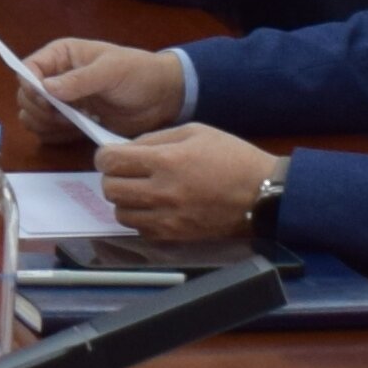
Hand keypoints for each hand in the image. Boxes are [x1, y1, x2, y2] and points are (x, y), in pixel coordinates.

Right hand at [15, 35, 191, 135]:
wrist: (162, 98)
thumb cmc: (138, 73)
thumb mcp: (111, 70)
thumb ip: (80, 79)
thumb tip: (46, 89)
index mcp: (61, 56)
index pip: (27, 70)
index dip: (30, 87)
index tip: (47, 102)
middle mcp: (56, 77)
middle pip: (25, 96)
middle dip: (39, 110)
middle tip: (65, 117)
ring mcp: (62, 102)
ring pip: (32, 116)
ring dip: (45, 124)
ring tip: (73, 124)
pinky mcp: (72, 123)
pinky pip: (48, 132)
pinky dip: (55, 136)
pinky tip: (76, 132)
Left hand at [93, 123, 280, 245]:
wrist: (263, 194)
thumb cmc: (232, 157)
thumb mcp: (195, 131)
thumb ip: (155, 138)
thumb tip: (126, 148)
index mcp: (165, 161)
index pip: (110, 161)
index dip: (104, 156)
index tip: (112, 154)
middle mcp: (161, 193)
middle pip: (109, 189)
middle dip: (112, 177)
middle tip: (126, 172)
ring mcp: (168, 218)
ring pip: (120, 213)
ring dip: (125, 200)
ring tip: (140, 190)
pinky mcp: (176, 236)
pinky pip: (140, 230)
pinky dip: (141, 218)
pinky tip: (154, 207)